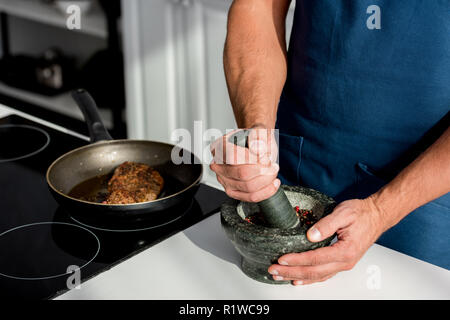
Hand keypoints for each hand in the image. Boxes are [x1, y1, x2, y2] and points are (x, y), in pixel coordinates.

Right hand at [209, 127, 279, 201]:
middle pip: (241, 174)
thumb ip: (258, 136)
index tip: (265, 156)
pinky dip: (266, 191)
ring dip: (266, 180)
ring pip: (247, 187)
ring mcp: (224, 180)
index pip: (234, 157)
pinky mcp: (233, 191)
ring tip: (273, 171)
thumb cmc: (255, 139)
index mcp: (220, 146)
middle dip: (262, 170)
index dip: (253, 158)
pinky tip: (273, 183)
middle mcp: (219, 164)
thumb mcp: (259, 131)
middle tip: (272, 164)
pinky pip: (250, 197)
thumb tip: (257, 147)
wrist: (257, 146)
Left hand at [268, 197, 386, 284]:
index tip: (282, 259)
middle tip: (274, 270)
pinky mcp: (341, 262)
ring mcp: (343, 264)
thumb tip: (310, 235)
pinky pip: (323, 275)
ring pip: (317, 276)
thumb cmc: (361, 213)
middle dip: (291, 272)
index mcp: (345, 251)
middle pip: (313, 272)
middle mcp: (344, 262)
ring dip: (296, 277)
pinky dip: (309, 279)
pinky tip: (298, 280)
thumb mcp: (343, 213)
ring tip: (280, 276)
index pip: (315, 259)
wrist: (377, 215)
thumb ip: (326, 224)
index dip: (297, 260)